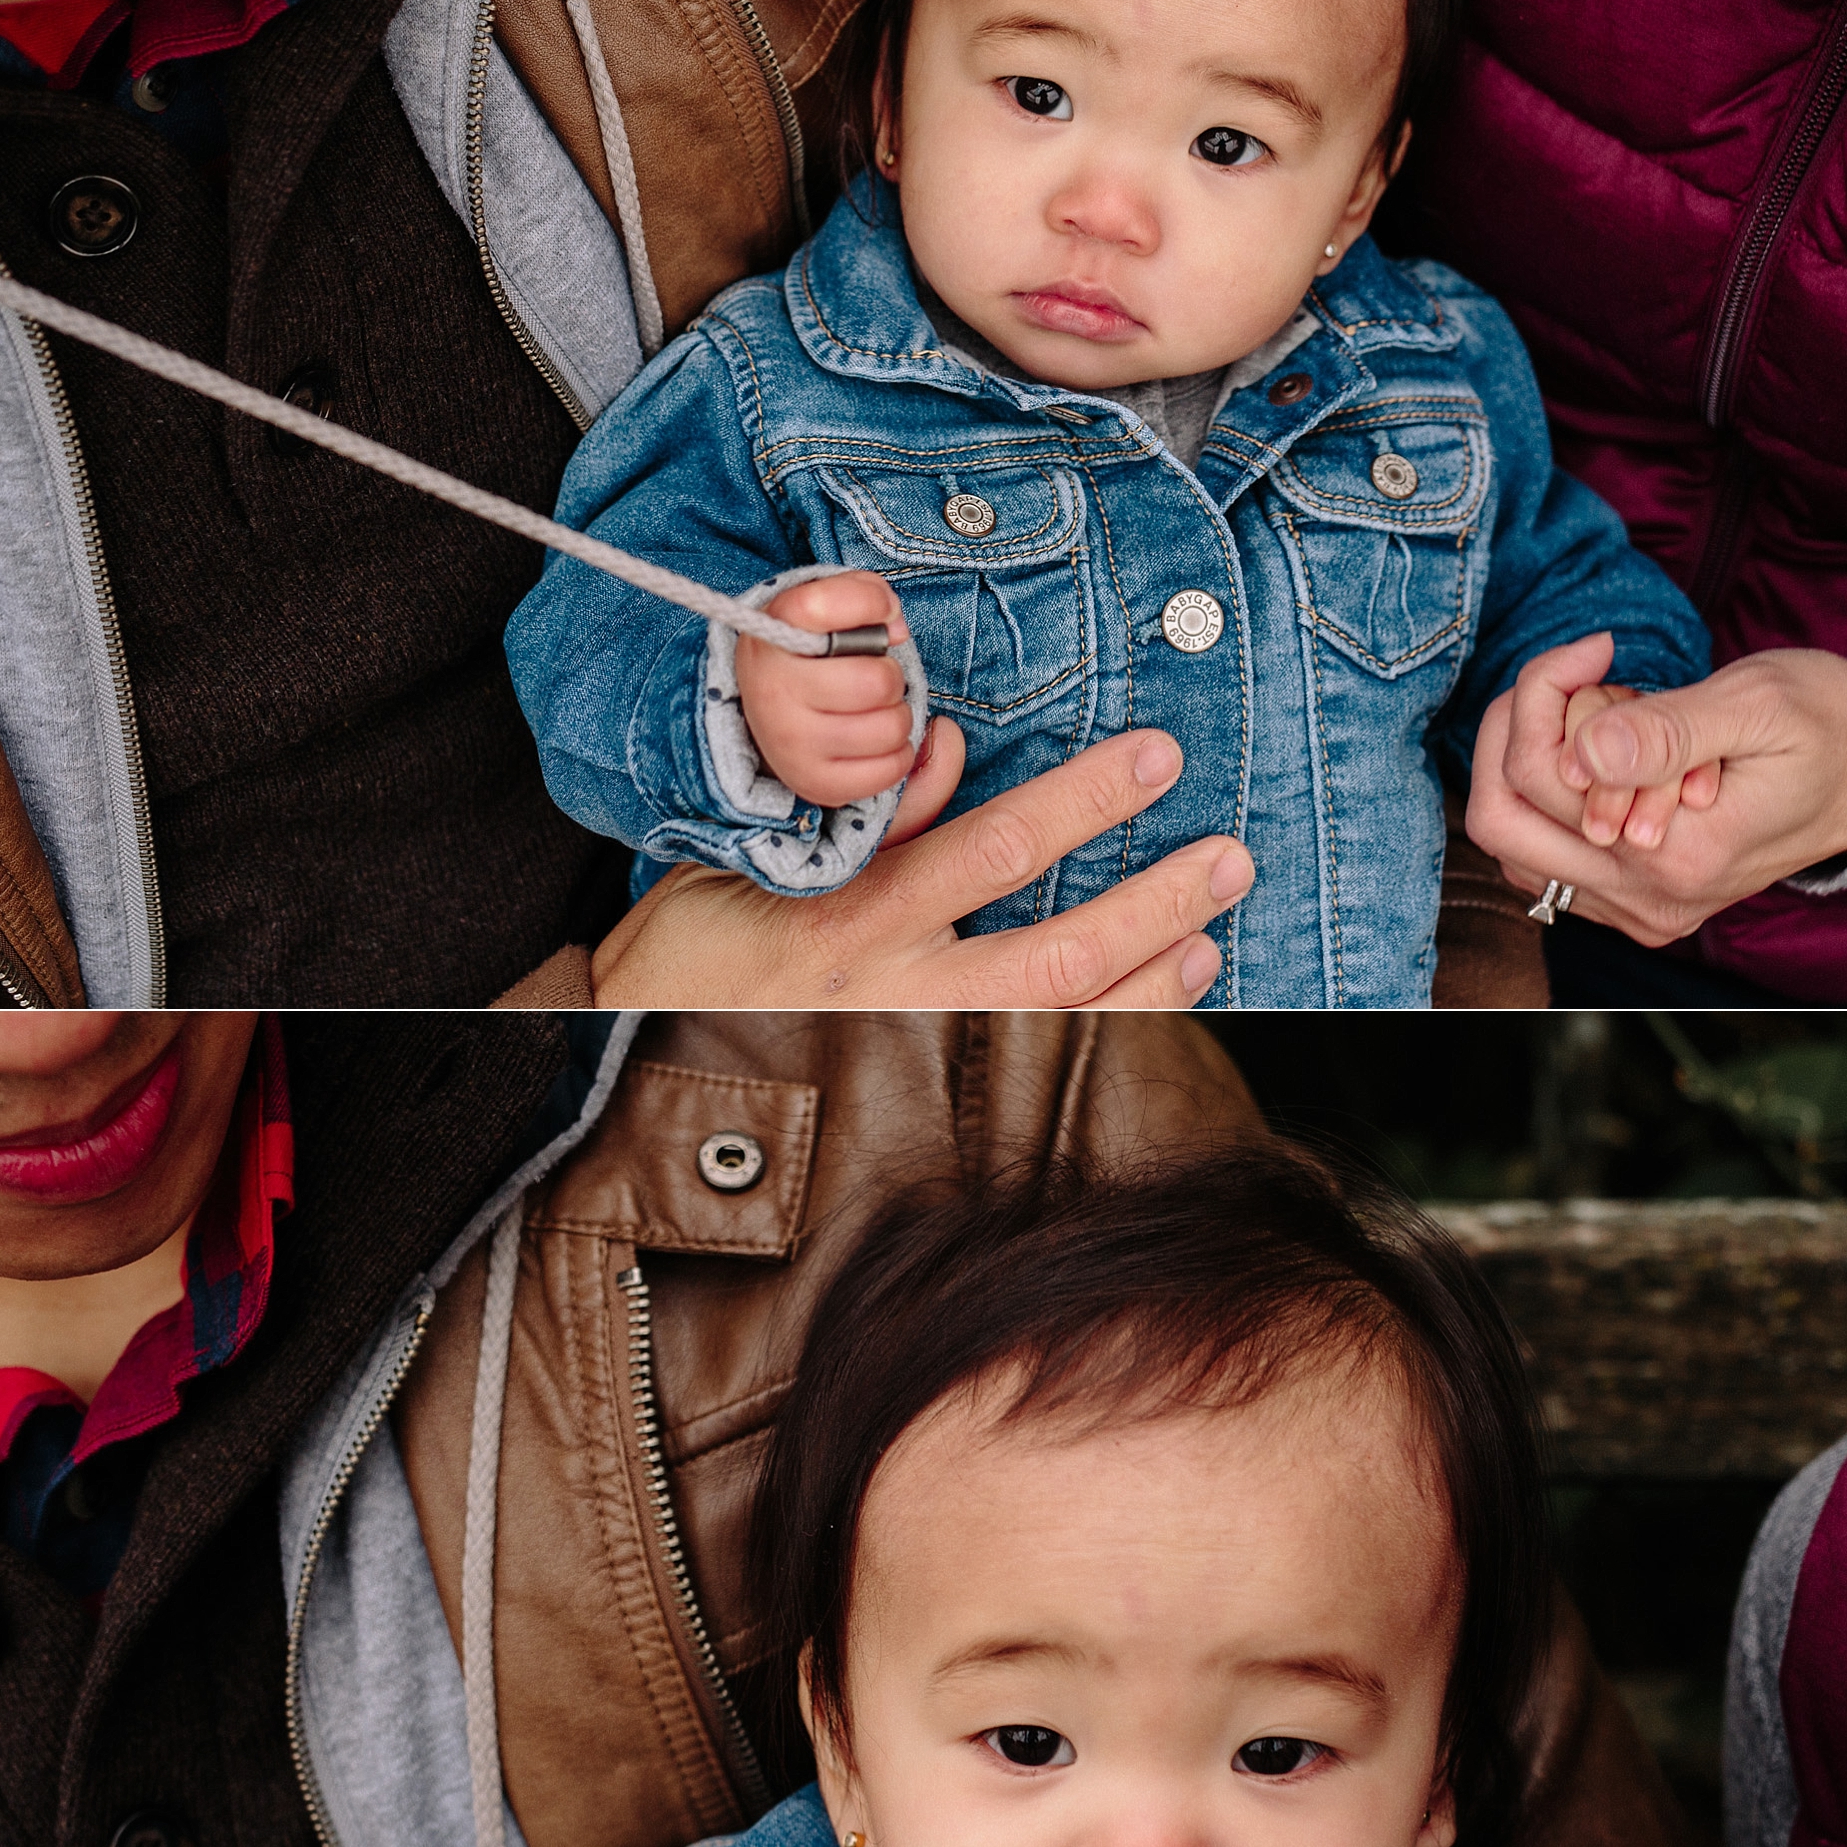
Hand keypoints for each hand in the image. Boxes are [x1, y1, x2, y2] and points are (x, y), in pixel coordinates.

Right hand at [592, 722, 1253, 1008]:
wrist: (617, 1073)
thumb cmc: (682, 957)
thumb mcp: (749, 861)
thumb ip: (858, 812)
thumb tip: (946, 750)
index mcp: (857, 913)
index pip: (995, 847)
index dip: (1085, 802)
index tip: (1153, 760)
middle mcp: (898, 991)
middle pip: (1060, 945)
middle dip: (1155, 896)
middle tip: (1229, 853)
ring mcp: (914, 1054)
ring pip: (1065, 1018)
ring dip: (1154, 969)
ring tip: (1215, 926)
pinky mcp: (915, 1096)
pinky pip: (1040, 1068)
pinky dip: (1116, 1028)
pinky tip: (1168, 994)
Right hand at [734, 572, 913, 804]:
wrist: (768, 707)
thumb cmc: (814, 652)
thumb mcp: (829, 607)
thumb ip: (869, 596)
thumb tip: (896, 631)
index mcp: (774, 633)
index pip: (830, 604)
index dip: (871, 604)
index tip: (879, 613)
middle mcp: (773, 689)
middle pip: (878, 682)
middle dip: (891, 676)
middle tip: (874, 678)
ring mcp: (790, 742)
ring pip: (890, 728)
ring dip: (897, 717)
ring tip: (874, 711)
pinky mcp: (813, 782)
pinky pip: (889, 770)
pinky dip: (897, 755)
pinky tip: (874, 742)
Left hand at [1466, 648, 1846, 945]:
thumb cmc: (1825, 726)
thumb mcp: (1755, 706)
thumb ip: (1667, 732)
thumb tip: (1585, 750)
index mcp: (1678, 854)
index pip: (1542, 773)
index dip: (1546, 690)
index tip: (1599, 646)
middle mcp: (1649, 899)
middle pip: (1502, 818)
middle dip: (1521, 728)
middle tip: (1574, 675)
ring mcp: (1639, 911)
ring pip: (1513, 841)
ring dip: (1535, 765)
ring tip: (1605, 719)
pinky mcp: (1635, 906)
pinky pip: (1543, 860)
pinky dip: (1553, 800)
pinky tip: (1602, 758)